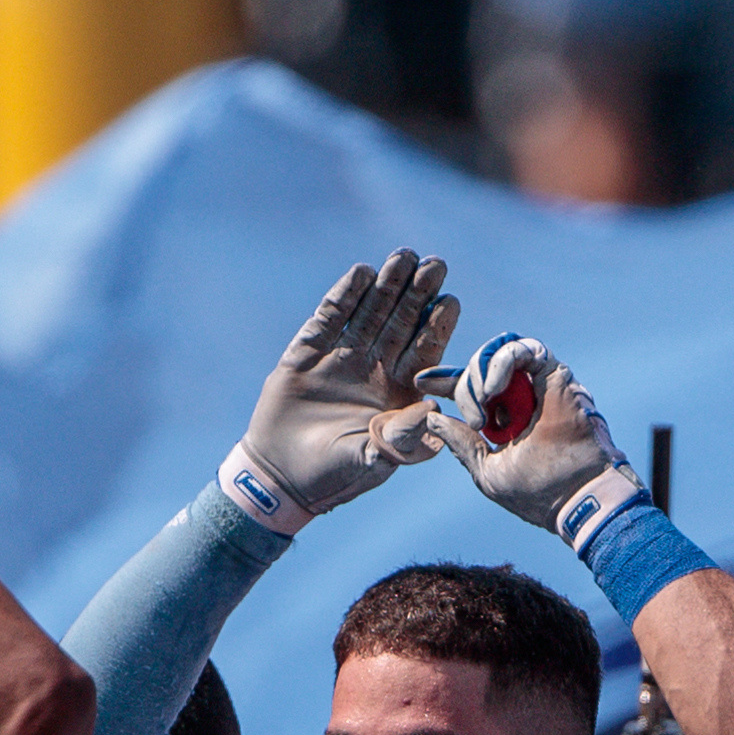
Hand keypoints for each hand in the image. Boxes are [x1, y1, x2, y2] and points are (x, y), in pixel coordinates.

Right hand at [238, 250, 459, 513]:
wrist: (283, 477)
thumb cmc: (338, 475)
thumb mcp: (376, 461)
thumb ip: (404, 438)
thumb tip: (432, 411)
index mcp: (399, 392)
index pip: (425, 351)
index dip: (437, 325)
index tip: (450, 301)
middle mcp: (375, 368)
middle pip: (401, 323)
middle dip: (417, 294)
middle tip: (434, 265)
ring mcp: (341, 357)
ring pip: (369, 313)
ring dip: (385, 286)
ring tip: (403, 258)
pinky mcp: (307, 352)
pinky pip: (329, 318)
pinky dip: (344, 297)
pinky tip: (361, 274)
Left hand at [425, 335, 640, 538]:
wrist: (578, 497)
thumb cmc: (537, 492)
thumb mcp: (487, 470)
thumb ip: (461, 443)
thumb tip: (434, 419)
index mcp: (504, 417)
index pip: (471, 389)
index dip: (446, 382)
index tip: (421, 382)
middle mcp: (521, 397)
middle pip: (479, 369)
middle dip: (464, 386)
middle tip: (473, 418)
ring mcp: (538, 384)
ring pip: (498, 354)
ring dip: (480, 373)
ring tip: (483, 400)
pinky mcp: (555, 373)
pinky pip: (521, 349)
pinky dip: (501, 362)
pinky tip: (493, 389)